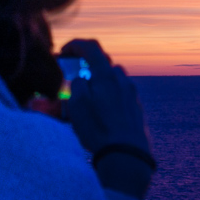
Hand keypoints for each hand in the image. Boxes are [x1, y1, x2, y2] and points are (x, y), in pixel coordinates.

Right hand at [63, 39, 153, 197]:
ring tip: (86, 101)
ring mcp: (132, 93)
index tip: (63, 52)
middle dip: (86, 68)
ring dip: (98, 84)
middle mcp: (122, 80)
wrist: (127, 153)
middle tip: (72, 79)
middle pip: (103, 64)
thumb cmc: (99, 130)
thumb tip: (82, 80)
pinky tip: (101, 114)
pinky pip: (120, 94)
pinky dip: (108, 96)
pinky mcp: (136, 106)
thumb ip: (77, 85)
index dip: (75, 45)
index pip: (91, 48)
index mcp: (107, 76)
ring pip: (112, 80)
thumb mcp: (76, 106)